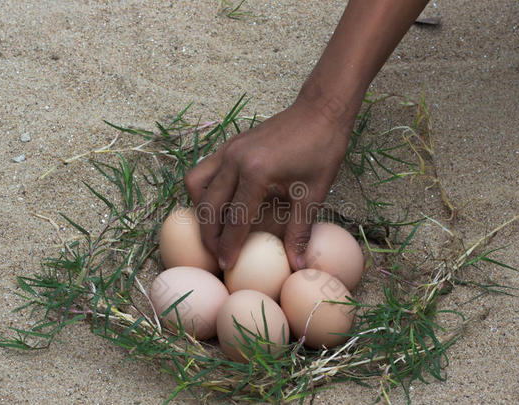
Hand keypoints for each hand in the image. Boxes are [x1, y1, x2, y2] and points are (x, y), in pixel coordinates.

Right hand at [184, 99, 355, 270]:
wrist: (320, 110)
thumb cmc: (322, 149)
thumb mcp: (314, 193)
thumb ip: (299, 230)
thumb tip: (297, 266)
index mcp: (256, 173)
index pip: (235, 219)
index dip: (229, 247)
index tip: (227, 267)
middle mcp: (234, 160)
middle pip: (208, 205)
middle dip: (208, 234)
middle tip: (216, 255)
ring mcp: (228, 149)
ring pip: (196, 184)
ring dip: (201, 209)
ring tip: (214, 228)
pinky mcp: (229, 145)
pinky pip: (204, 170)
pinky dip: (205, 189)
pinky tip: (220, 202)